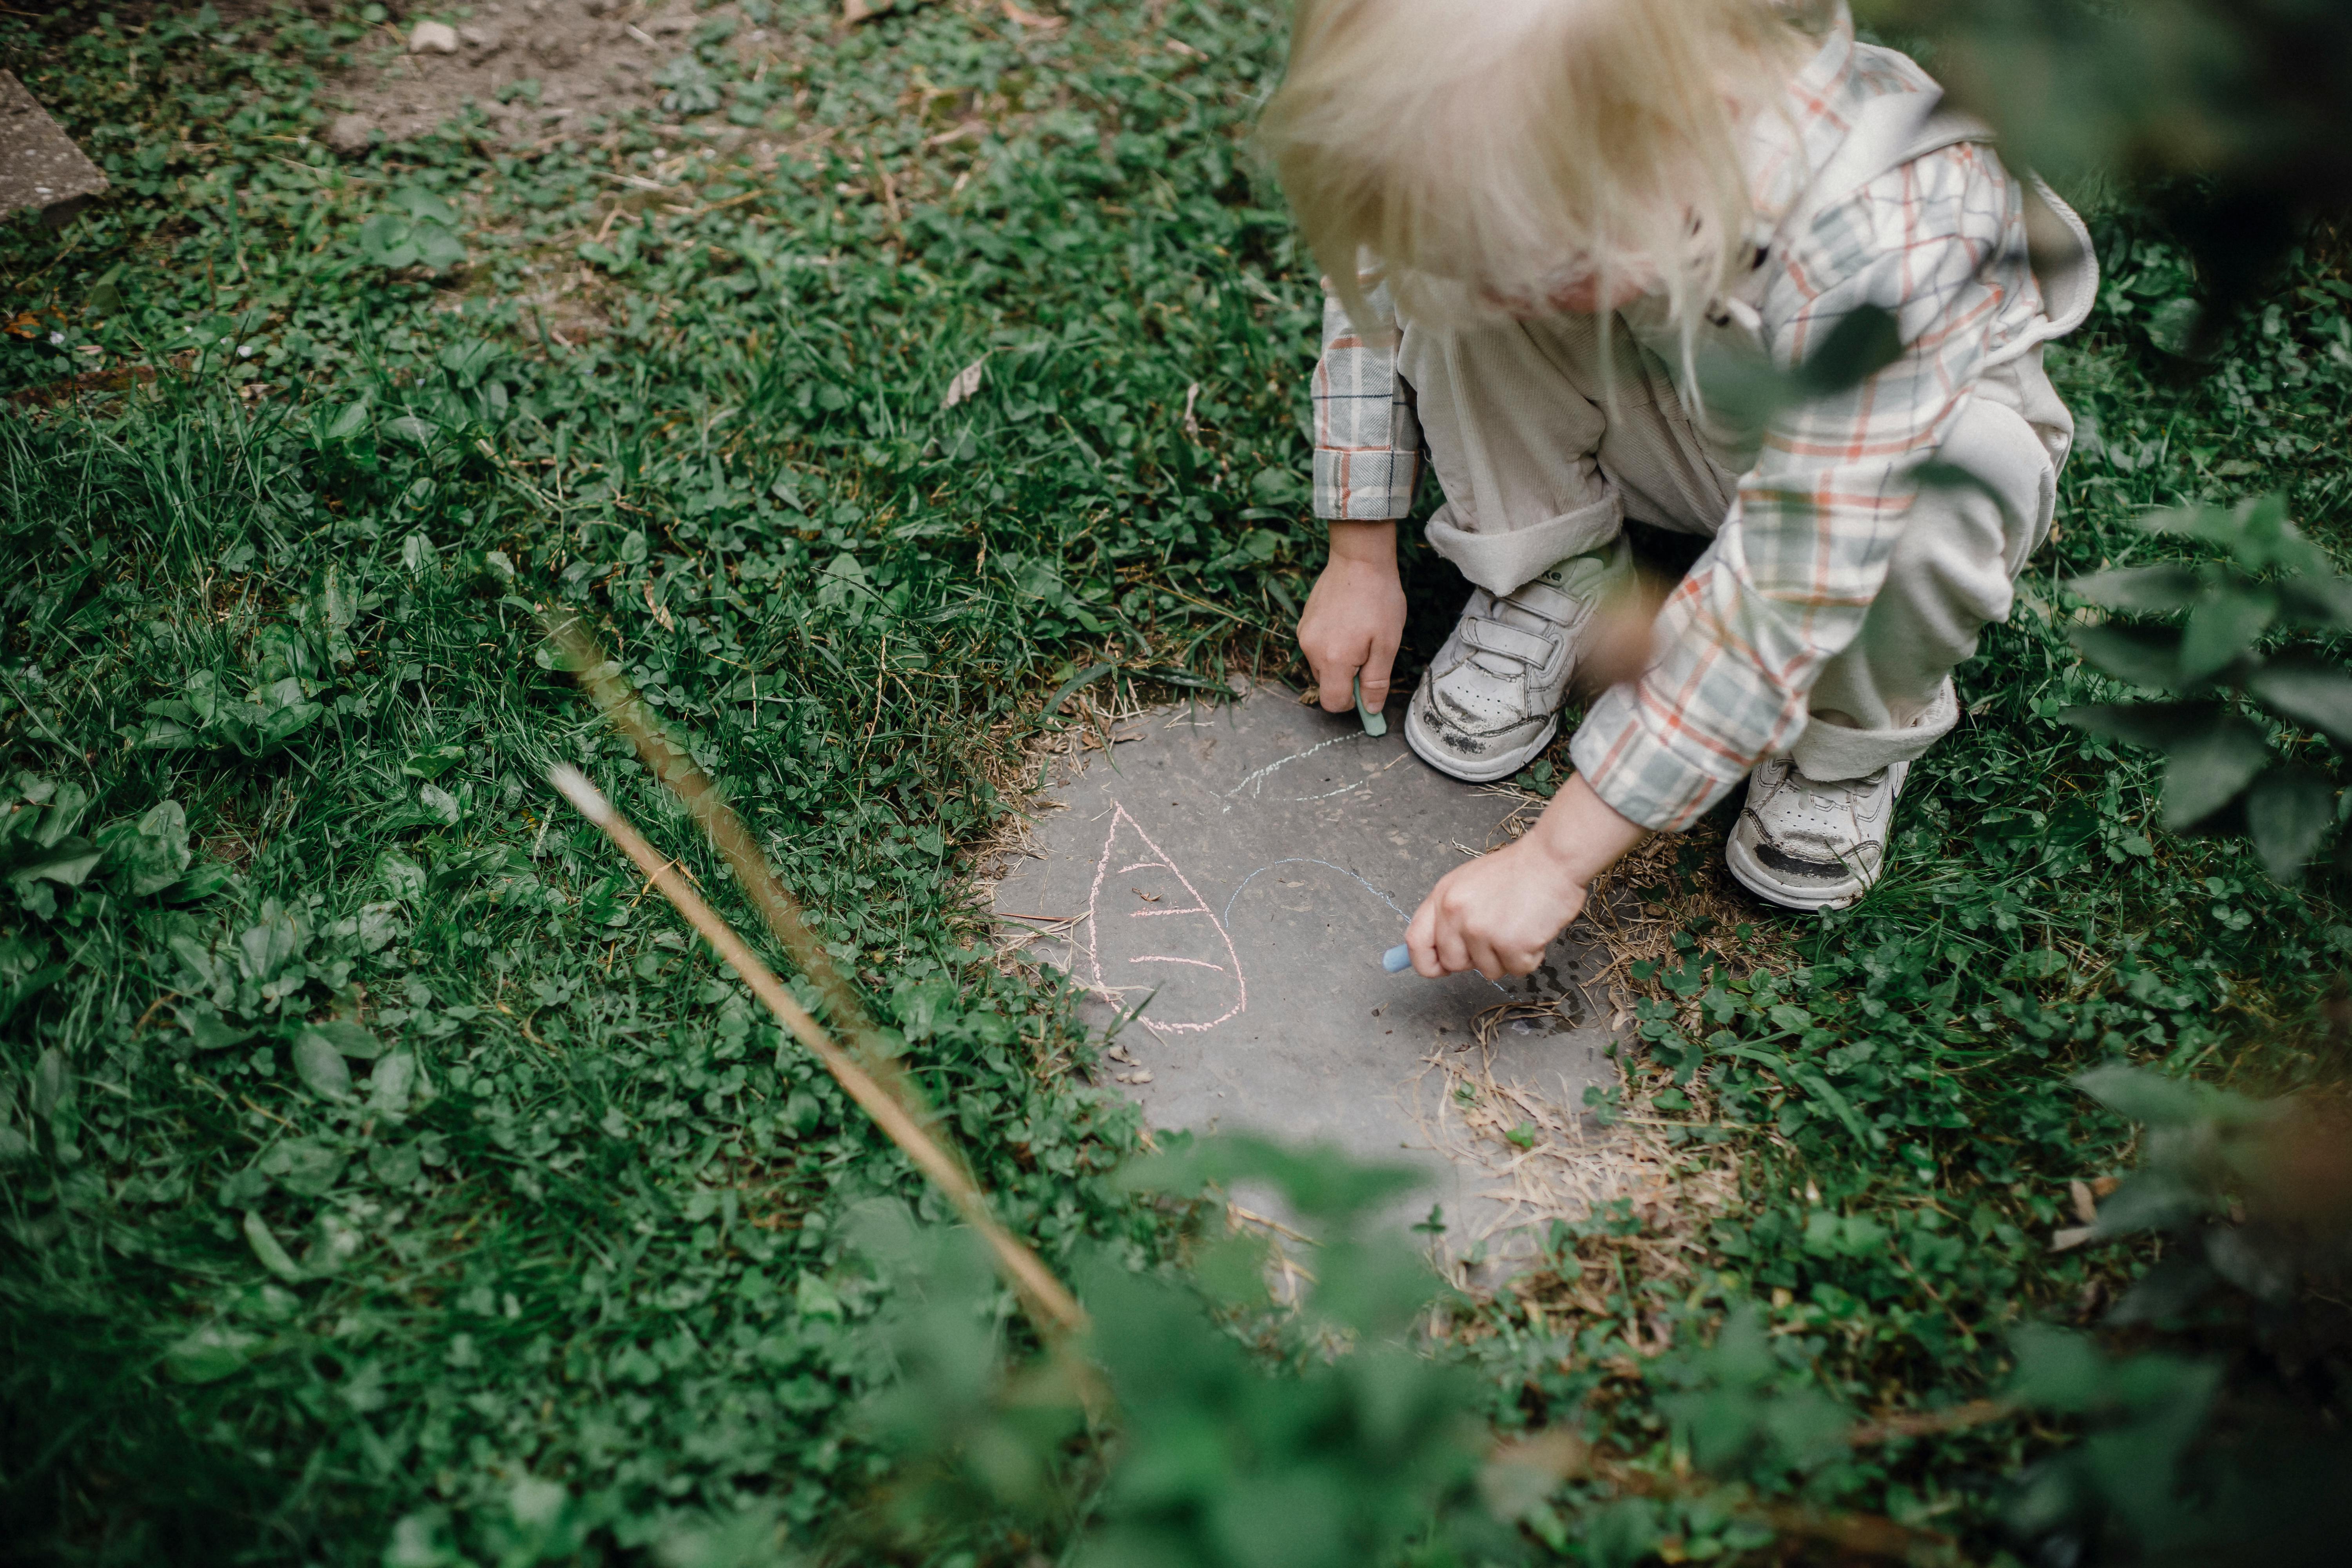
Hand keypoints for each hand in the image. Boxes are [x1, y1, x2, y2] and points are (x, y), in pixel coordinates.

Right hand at [1297, 521, 1406, 713]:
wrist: (1359, 558)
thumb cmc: (1379, 599)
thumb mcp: (1387, 644)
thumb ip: (1376, 681)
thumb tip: (1370, 710)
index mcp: (1334, 659)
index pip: (1333, 703)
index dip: (1352, 702)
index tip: (1367, 689)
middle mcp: (1311, 650)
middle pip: (1327, 684)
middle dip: (1348, 678)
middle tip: (1370, 652)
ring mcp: (1304, 634)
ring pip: (1321, 665)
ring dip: (1339, 660)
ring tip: (1359, 633)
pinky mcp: (1304, 622)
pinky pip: (1316, 646)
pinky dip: (1331, 644)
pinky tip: (1347, 622)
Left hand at [1406, 774, 1647, 977]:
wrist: (1553, 857)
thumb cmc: (1519, 870)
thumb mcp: (1470, 884)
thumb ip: (1452, 914)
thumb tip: (1443, 952)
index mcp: (1442, 896)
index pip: (1416, 942)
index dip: (1428, 962)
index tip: (1441, 968)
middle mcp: (1455, 914)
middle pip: (1453, 963)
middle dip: (1477, 959)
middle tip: (1499, 935)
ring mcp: (1480, 930)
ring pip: (1488, 971)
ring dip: (1508, 957)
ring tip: (1520, 925)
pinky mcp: (1509, 943)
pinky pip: (1517, 970)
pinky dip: (1530, 957)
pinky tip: (1535, 930)